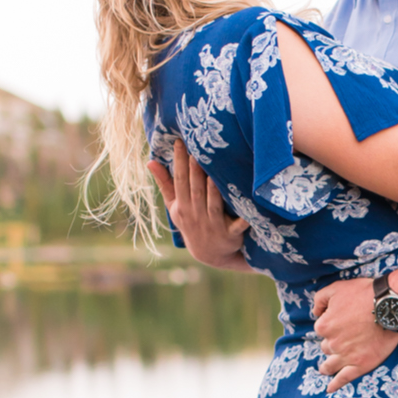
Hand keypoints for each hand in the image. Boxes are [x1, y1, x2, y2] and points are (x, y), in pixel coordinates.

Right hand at [148, 141, 248, 269]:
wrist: (209, 254)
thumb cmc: (191, 222)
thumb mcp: (175, 206)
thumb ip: (165, 183)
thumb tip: (150, 161)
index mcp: (182, 206)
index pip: (180, 181)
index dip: (179, 162)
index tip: (179, 142)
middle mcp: (196, 214)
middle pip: (196, 190)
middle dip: (196, 171)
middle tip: (198, 149)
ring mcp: (213, 225)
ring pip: (213, 204)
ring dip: (213, 189)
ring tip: (215, 171)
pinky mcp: (230, 234)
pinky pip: (236, 225)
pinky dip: (242, 219)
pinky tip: (247, 209)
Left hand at [313, 275, 397, 391]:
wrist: (390, 306)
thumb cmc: (365, 294)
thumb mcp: (337, 287)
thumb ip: (320, 299)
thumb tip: (315, 312)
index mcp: (324, 325)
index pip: (321, 329)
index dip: (331, 325)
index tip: (342, 323)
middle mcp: (332, 343)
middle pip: (326, 347)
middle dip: (332, 344)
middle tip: (345, 339)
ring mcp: (345, 356)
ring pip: (329, 365)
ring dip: (327, 366)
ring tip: (326, 368)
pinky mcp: (360, 365)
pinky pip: (343, 378)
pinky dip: (335, 385)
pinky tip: (330, 389)